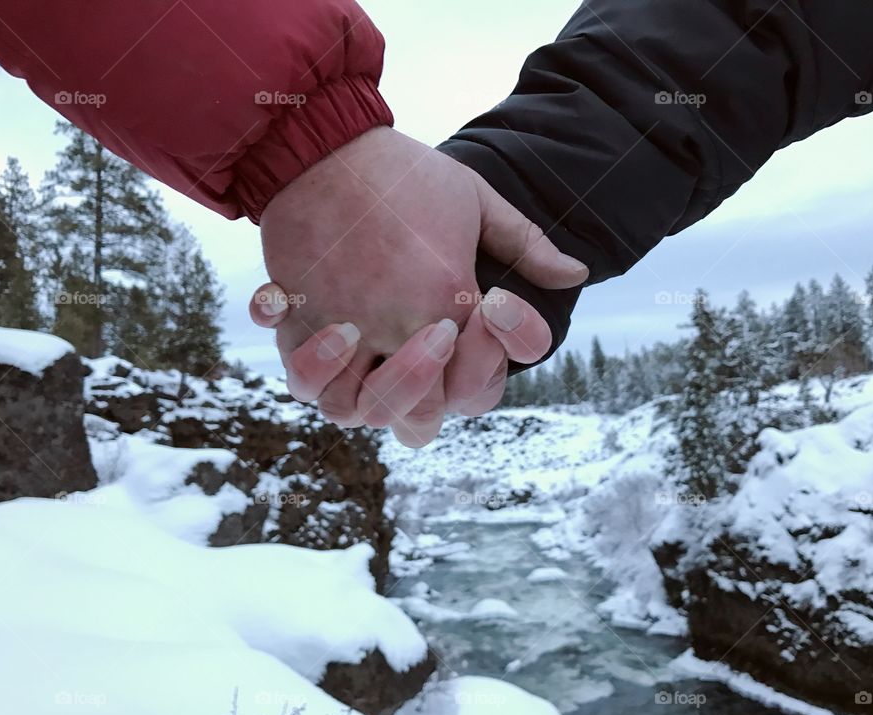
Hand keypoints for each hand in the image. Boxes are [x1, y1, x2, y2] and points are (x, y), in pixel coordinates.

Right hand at [252, 127, 586, 445]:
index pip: (474, 379)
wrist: (322, 141)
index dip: (482, 370)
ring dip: (370, 398)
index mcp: (445, 294)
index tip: (472, 326)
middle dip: (427, 401)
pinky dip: (315, 375)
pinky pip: (300, 377)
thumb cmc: (406, 172)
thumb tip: (576, 275)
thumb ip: (527, 245)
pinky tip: (335, 346)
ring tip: (376, 358)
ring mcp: (342, 324)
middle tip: (424, 354)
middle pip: (415, 415)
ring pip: (352, 409)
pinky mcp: (296, 316)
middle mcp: (395, 320)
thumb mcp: (477, 199)